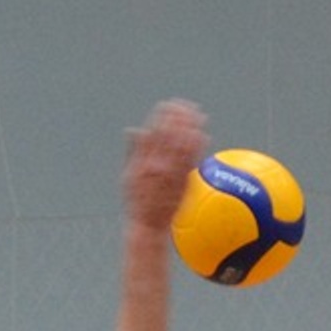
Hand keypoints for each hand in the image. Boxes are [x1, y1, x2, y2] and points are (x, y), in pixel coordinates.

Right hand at [118, 99, 209, 234]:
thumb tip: (134, 130)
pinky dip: (197, 147)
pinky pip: (191, 161)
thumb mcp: (127, 176)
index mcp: (143, 161)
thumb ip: (132, 152)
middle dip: (178, 117)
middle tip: (185, 104)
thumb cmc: (136, 202)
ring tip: (199, 114)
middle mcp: (157, 166)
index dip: (160, 117)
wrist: (148, 226)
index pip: (153, 132)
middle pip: (170, 135)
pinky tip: (203, 135)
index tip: (166, 105)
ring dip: (192, 128)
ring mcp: (171, 174)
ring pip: (183, 145)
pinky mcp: (182, 182)